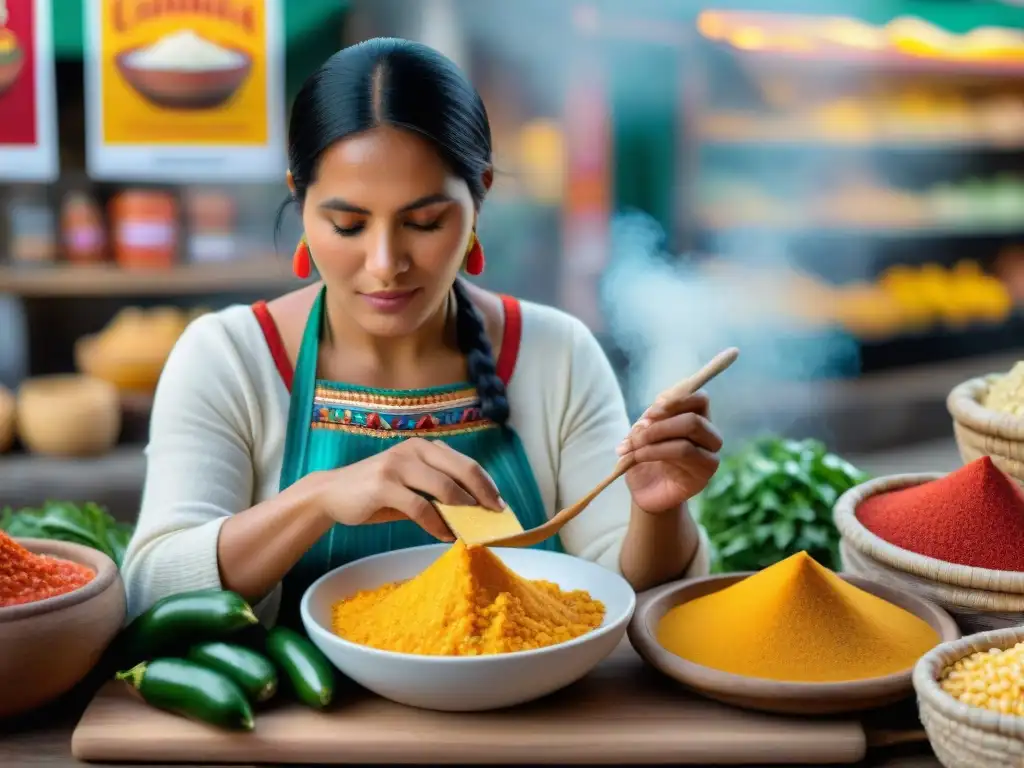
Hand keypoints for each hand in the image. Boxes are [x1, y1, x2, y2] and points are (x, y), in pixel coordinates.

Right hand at [316, 438, 504, 540]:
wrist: (332, 493)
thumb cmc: (376, 492)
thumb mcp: (409, 484)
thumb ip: (436, 491)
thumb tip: (472, 510)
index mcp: (423, 447)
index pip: (465, 462)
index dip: (486, 483)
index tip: (500, 504)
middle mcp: (413, 449)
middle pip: (461, 470)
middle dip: (483, 495)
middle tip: (496, 516)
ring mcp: (398, 465)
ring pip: (444, 488)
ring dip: (463, 511)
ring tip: (472, 528)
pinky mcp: (384, 485)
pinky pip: (420, 507)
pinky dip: (437, 524)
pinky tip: (445, 535)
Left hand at [617, 390, 721, 513]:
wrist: (645, 493)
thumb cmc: (646, 459)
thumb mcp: (643, 433)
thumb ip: (649, 420)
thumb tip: (650, 416)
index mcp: (697, 419)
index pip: (700, 399)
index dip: (675, 400)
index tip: (651, 412)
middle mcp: (709, 436)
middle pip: (694, 418)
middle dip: (659, 424)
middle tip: (636, 435)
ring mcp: (709, 456)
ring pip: (689, 433)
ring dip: (654, 436)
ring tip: (632, 447)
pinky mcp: (703, 474)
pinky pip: (683, 452)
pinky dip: (654, 450)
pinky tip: (638, 457)